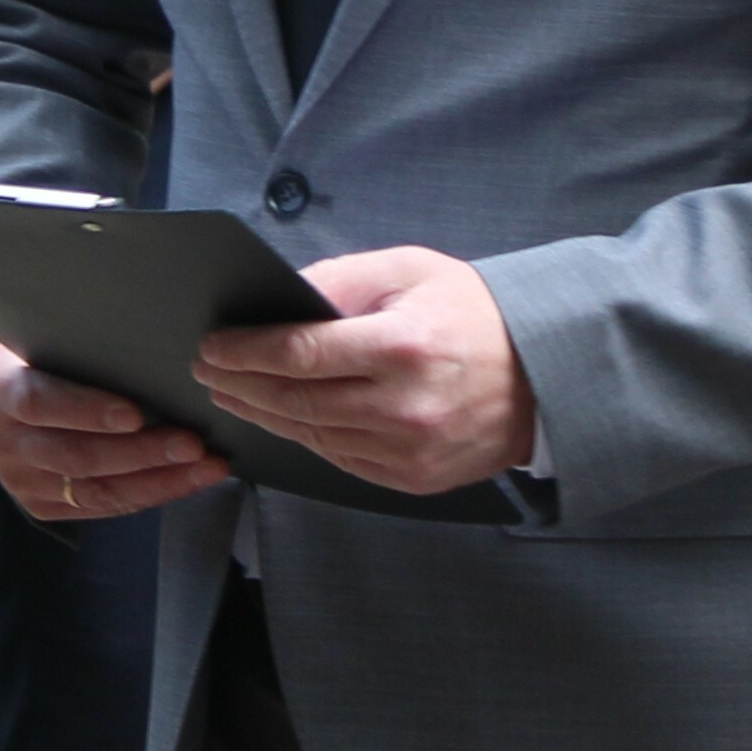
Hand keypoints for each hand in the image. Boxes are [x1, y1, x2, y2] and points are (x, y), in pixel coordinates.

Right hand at [0, 340, 229, 525]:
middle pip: (76, 455)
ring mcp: (20, 480)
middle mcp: (2, 441)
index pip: (39, 403)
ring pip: (95, 490)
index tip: (135, 414)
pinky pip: (103, 507)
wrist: (3, 395)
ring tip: (206, 466)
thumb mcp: (42, 334)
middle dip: (141, 452)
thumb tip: (145, 332)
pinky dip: (151, 494)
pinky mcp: (41, 505)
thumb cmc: (39, 351)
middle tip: (193, 443)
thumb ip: (76, 339)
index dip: (87, 411)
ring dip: (158, 480)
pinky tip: (188, 480)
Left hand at [192, 246, 534, 497]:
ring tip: (233, 394)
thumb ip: (341, 279)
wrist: (543, 377)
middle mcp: (403, 407)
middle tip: (208, 371)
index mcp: (402, 346)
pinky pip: (340, 459)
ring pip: (311, 435)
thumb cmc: (474, 315)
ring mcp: (407, 451)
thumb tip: (279, 297)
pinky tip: (281, 418)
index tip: (212, 346)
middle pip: (296, 400)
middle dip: (242, 384)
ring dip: (264, 415)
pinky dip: (304, 438)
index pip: (300, 354)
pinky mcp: (412, 479)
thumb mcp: (411, 271)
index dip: (246, 352)